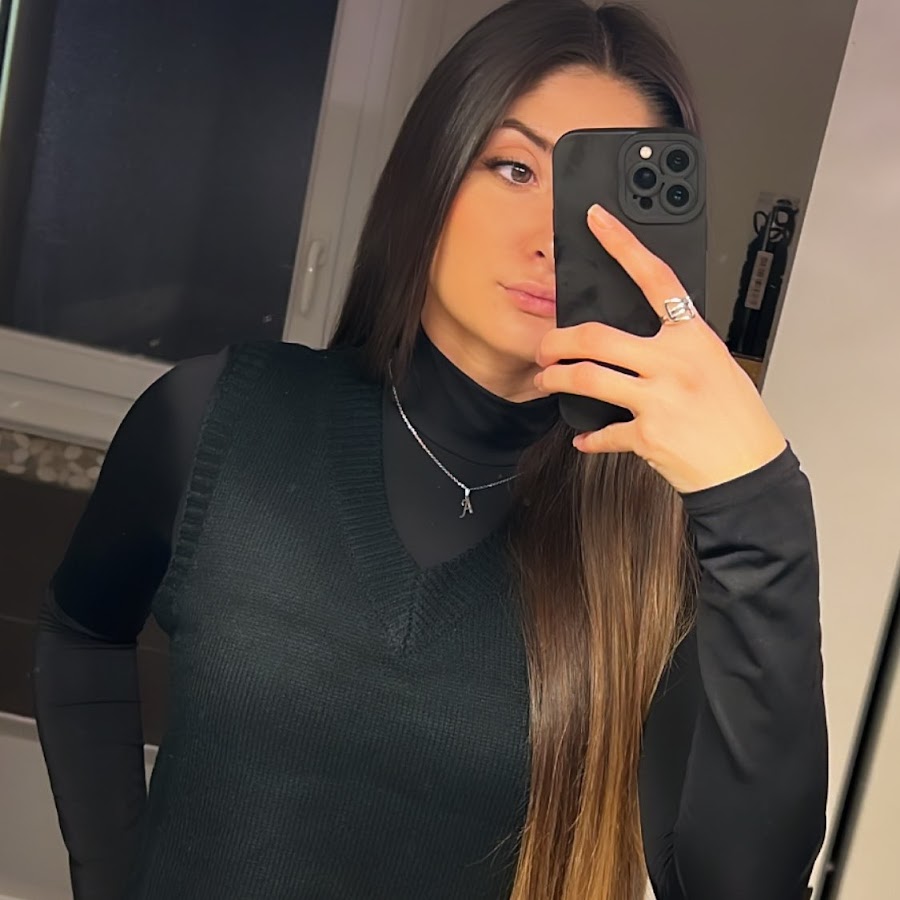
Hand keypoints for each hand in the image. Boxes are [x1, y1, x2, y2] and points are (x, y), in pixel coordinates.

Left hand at [534, 203, 786, 493]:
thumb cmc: (737, 418)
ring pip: (587, 378)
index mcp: (693, 338)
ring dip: (556, 379)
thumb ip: (678, 348)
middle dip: (557, 341)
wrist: (748, 469)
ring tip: (547, 380)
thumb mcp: (717, 366)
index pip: (655, 278)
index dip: (623, 245)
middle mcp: (674, 363)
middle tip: (545, 348)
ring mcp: (659, 399)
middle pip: (597, 337)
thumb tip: (637, 341)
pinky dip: (588, 437)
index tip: (598, 222)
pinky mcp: (647, 435)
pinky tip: (584, 437)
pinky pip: (602, 432)